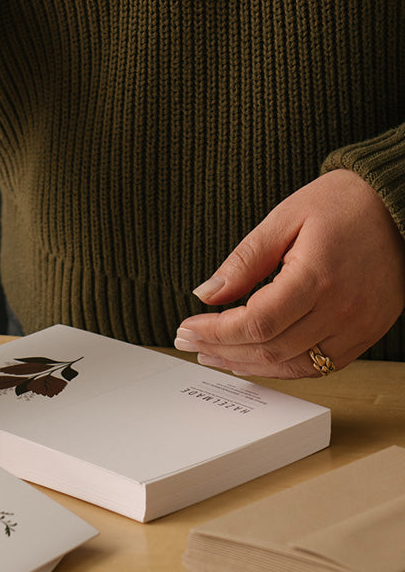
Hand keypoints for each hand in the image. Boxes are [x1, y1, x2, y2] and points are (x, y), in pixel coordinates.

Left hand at [174, 170, 404, 378]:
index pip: (256, 322)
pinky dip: (284, 367)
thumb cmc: (343, 203)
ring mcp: (359, 326)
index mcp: (317, 277)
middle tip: (189, 344)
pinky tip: (255, 358)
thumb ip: (244, 261)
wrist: (398, 203)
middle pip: (271, 348)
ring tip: (214, 356)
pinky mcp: (368, 332)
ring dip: (249, 365)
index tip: (186, 328)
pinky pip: (321, 366)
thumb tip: (205, 294)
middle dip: (222, 350)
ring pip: (294, 365)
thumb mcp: (283, 219)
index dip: (215, 332)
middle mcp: (342, 309)